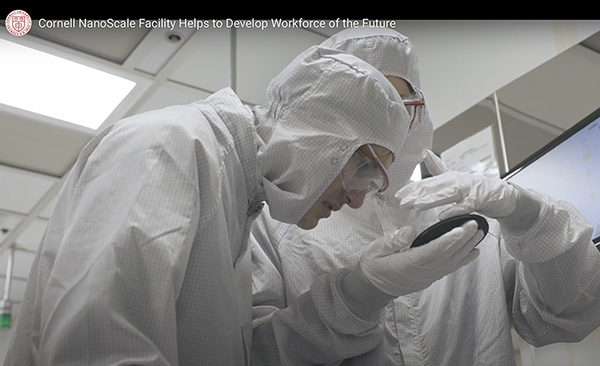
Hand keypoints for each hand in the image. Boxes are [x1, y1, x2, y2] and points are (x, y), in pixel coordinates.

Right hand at [358, 223, 481, 296]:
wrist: (371, 287)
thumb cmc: (373, 265)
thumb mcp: (375, 249)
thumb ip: (393, 241)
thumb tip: (410, 231)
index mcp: (408, 263)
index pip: (434, 250)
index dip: (450, 239)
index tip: (463, 228)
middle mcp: (422, 272)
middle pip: (448, 255)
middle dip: (464, 240)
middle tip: (476, 225)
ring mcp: (427, 277)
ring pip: (452, 262)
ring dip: (467, 248)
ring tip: (479, 234)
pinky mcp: (429, 278)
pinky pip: (449, 268)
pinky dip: (463, 260)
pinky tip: (473, 252)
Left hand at [395, 150, 518, 218]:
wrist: (502, 194)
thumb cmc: (476, 188)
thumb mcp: (454, 178)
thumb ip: (438, 168)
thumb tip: (425, 153)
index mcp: (449, 177)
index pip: (427, 183)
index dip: (412, 188)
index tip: (398, 195)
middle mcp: (456, 181)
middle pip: (434, 188)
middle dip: (416, 195)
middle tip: (401, 202)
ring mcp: (468, 189)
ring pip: (447, 195)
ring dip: (430, 200)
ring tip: (416, 205)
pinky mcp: (479, 199)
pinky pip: (465, 206)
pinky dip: (454, 210)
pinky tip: (443, 216)